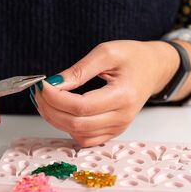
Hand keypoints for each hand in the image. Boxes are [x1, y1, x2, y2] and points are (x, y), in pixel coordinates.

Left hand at [31, 40, 182, 146]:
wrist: (152, 70)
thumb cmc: (132, 58)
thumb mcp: (106, 53)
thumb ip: (79, 70)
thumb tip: (54, 85)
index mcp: (123, 96)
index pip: (81, 106)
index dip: (56, 98)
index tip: (41, 85)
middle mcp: (122, 117)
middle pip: (76, 124)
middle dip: (50, 109)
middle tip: (37, 93)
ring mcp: (117, 128)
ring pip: (77, 133)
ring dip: (55, 119)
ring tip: (45, 101)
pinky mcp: (112, 132)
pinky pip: (84, 139)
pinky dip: (67, 128)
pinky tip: (60, 113)